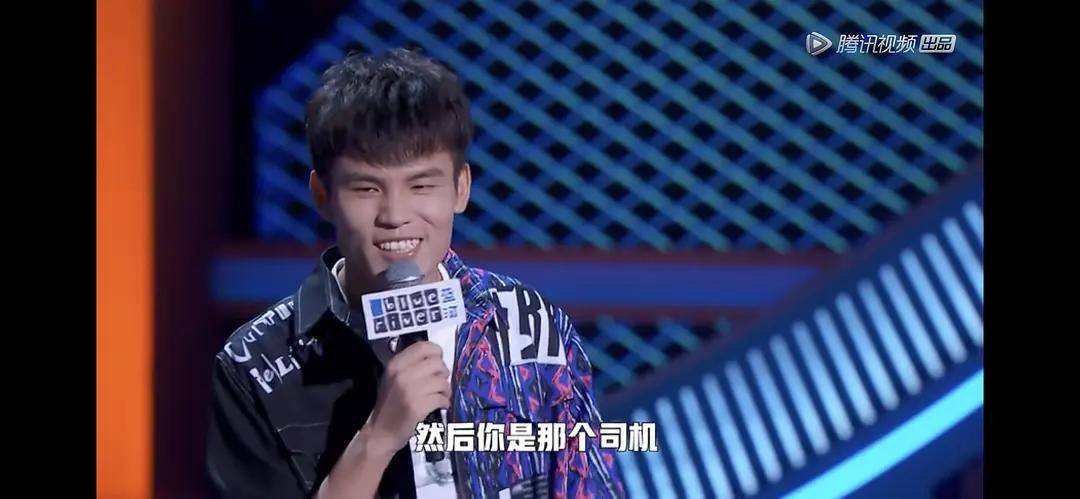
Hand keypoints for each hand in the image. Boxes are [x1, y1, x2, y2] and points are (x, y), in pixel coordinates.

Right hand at [364, 340, 450, 455]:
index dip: (436, 352)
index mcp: (395, 364)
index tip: (437, 362)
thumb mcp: (393, 378)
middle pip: (437, 363)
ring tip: (440, 396)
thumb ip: (410, 365)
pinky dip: (444, 402)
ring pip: (442, 381)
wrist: (381, 432)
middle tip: (439, 383)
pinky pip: (442, 398)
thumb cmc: (389, 404)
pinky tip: (440, 406)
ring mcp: (410, 390)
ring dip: (446, 390)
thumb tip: (436, 358)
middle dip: (443, 374)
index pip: (423, 347)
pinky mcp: (418, 406)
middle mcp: (402, 374)